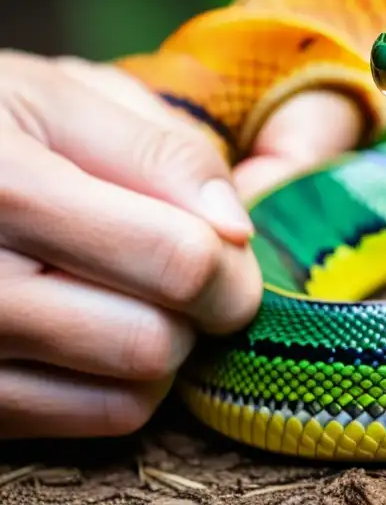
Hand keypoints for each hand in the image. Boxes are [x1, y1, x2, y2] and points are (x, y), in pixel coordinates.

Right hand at [0, 52, 262, 438]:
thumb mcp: (69, 97)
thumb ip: (163, 150)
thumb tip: (235, 229)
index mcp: (8, 188)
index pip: (178, 260)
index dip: (231, 256)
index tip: (230, 239)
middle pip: (158, 339)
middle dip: (204, 304)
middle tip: (191, 264)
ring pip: (137, 388)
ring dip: (169, 340)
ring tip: (141, 288)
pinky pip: (104, 417)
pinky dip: (131, 379)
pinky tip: (107, 324)